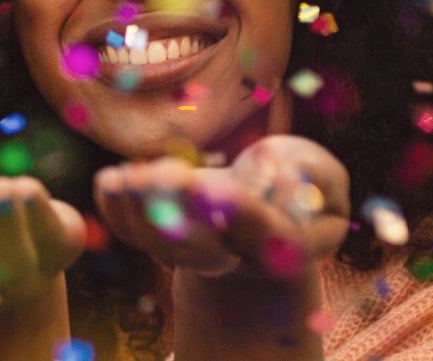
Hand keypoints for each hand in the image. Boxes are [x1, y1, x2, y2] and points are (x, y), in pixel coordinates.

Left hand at [93, 135, 348, 279]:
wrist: (263, 206)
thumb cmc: (298, 184)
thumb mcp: (322, 177)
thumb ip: (315, 175)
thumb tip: (277, 176)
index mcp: (282, 247)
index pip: (261, 234)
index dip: (240, 214)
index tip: (218, 188)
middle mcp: (234, 257)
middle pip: (201, 247)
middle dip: (179, 211)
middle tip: (162, 175)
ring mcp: (192, 253)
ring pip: (161, 244)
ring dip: (139, 209)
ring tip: (124, 177)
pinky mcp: (160, 240)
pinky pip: (134, 232)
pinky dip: (117, 208)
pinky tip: (110, 181)